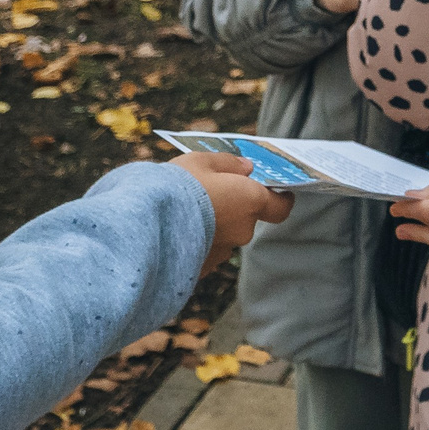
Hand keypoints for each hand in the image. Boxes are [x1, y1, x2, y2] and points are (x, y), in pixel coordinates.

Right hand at [170, 152, 295, 273]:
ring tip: (186, 214)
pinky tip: (176, 232)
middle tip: (209, 193)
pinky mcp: (202, 268)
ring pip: (224, 236)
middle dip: (233, 208)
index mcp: (250, 201)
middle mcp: (242, 230)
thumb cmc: (179, 185)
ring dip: (214, 227)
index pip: (280, 208)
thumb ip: (229, 164)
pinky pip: (205, 251)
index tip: (279, 194)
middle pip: (246, 220)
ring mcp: (223, 252)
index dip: (280, 200)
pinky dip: (198, 243)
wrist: (148, 223)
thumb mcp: (203, 161)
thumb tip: (246, 169)